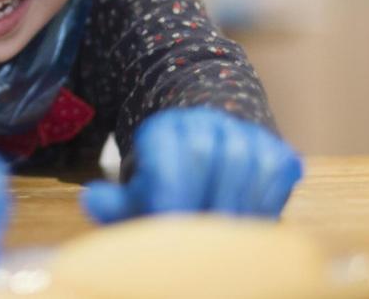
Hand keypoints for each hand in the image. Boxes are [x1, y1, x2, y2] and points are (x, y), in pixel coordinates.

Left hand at [82, 107, 301, 222]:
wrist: (206, 161)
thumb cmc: (166, 186)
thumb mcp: (137, 193)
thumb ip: (115, 203)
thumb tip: (92, 199)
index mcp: (163, 129)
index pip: (166, 160)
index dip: (167, 197)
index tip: (166, 228)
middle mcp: (205, 122)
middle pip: (207, 157)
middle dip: (203, 206)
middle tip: (196, 246)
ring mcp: (243, 133)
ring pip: (245, 163)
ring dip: (234, 209)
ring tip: (222, 244)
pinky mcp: (276, 150)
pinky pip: (276, 172)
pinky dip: (264, 203)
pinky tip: (247, 227)